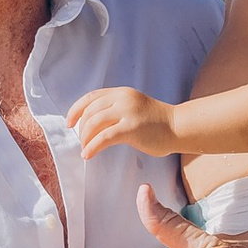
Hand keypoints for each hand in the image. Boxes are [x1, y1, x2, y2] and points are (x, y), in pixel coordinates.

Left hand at [67, 82, 182, 158]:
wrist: (178, 127)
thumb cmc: (157, 123)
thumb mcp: (133, 108)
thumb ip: (115, 110)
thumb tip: (93, 124)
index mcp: (121, 93)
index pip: (90, 97)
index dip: (76, 110)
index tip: (69, 123)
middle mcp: (122, 99)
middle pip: (90, 112)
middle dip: (80, 129)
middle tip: (81, 142)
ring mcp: (127, 112)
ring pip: (94, 123)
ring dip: (85, 139)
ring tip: (85, 149)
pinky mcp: (131, 128)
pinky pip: (104, 137)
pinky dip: (93, 147)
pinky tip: (88, 155)